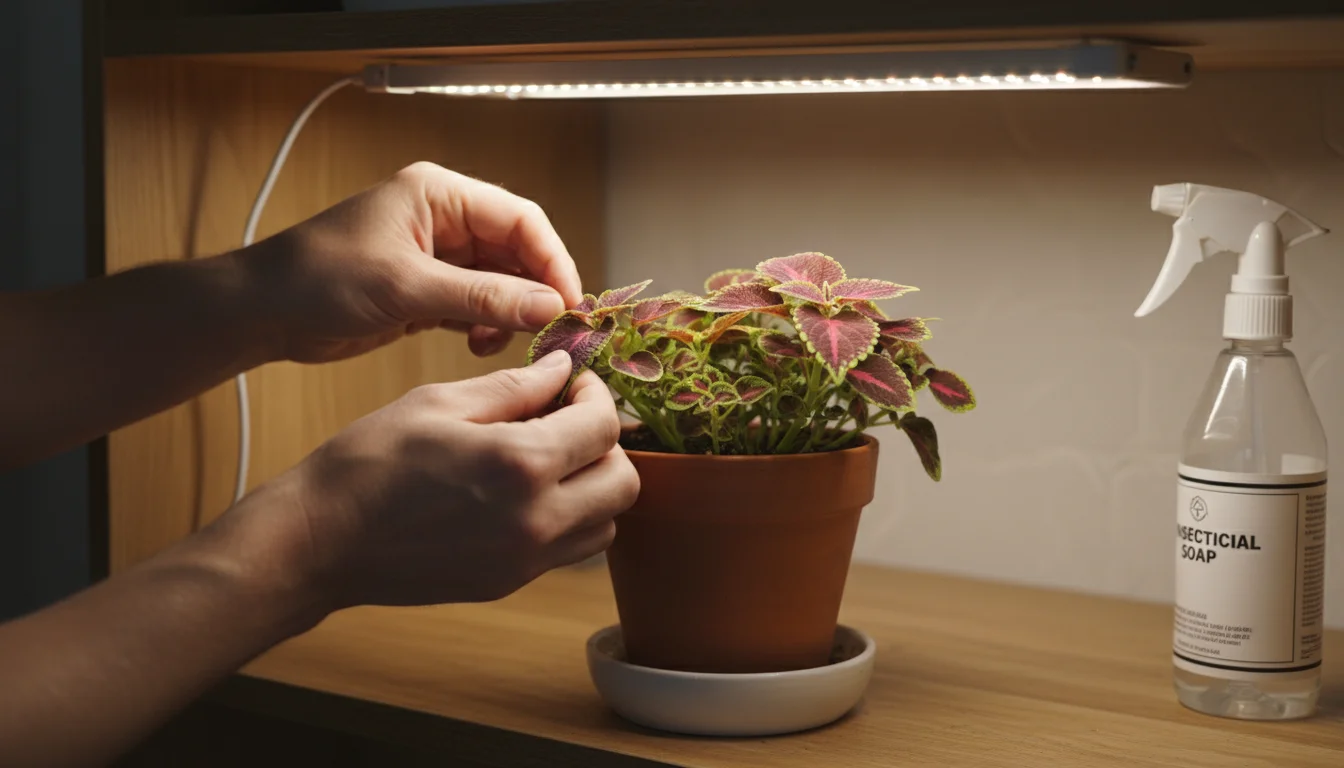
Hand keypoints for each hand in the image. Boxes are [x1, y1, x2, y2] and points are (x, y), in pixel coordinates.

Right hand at [237, 349, 638, 611]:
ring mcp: (525, 560)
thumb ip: (514, 387)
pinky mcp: (509, 582)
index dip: (597, 395)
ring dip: (595, 485)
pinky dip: (570, 517)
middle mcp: (536, 520)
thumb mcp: (440, 402)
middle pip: (624, 482)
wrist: (320, 541)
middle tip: (570, 419)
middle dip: (607, 443)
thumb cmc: (368, 463)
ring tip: (552, 457)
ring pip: (607, 523)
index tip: (574, 383)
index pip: (604, 427)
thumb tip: (563, 370)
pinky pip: (569, 549)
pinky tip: (527, 491)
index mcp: (521, 464)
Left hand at [241, 161, 583, 363]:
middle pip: (517, 251)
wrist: (261, 313)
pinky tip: (476, 344)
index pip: (521, 220)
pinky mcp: (426, 288)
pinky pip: (477, 304)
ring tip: (496, 341)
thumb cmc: (318, 281)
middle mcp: (445, 219)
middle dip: (534, 291)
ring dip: (509, 313)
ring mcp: (436, 255)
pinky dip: (485, 325)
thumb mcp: (406, 287)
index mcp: (440, 195)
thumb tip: (549, 306)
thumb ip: (482, 297)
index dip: (553, 260)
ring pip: (501, 281)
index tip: (570, 304)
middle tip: (549, 332)